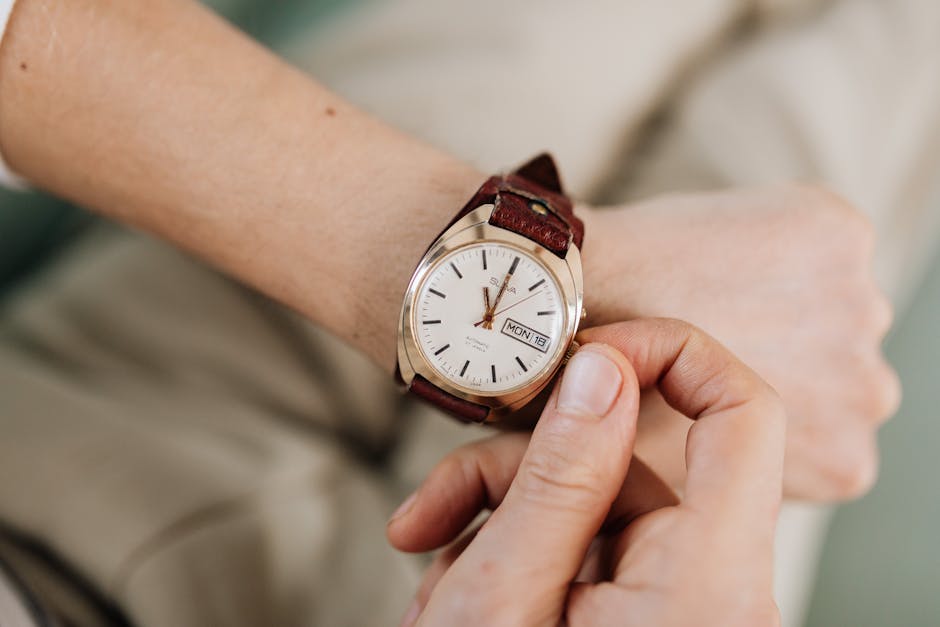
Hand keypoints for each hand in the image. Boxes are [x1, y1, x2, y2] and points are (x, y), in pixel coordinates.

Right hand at [388, 319, 784, 626]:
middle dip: (517, 471)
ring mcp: (673, 608)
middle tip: (435, 507)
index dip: (670, 353)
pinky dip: (513, 553)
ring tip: (431, 568)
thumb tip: (603, 368)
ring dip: (496, 518)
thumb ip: (562, 476)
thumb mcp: (507, 600)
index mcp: (708, 588)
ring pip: (590, 503)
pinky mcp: (636, 617)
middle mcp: (711, 593)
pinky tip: (455, 593)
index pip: (743, 414)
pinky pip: (582, 547)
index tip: (582, 356)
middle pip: (629, 464)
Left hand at [579, 186, 899, 499]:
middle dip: (779, 351)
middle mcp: (869, 389)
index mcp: (844, 462)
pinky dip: (769, 235)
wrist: (570, 303)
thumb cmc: (604, 397)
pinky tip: (711, 252)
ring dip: (780, 295)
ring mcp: (859, 306)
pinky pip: (810, 234)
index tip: (710, 392)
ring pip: (824, 301)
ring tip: (703, 293)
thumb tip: (708, 499)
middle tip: (711, 337)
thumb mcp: (673, 479)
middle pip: (831, 368)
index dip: (762, 410)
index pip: (820, 436)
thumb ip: (721, 486)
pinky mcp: (838, 232)